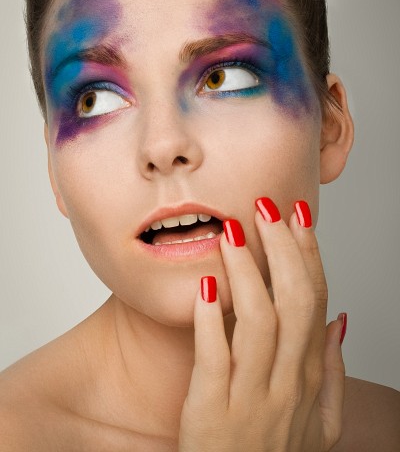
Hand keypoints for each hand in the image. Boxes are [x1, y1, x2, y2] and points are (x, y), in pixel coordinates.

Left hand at [178, 198, 344, 451]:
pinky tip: (205, 287)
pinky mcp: (212, 412)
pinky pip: (214, 357)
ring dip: (246, 272)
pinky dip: (210, 320)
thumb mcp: (322, 422)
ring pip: (257, 322)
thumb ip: (332, 370)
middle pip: (292, 302)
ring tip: (231, 232)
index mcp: (308, 377)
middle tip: (265, 207)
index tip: (298, 216)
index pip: (315, 301)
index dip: (308, 254)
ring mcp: (251, 397)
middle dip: (282, 248)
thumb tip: (340, 320)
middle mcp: (286, 383)